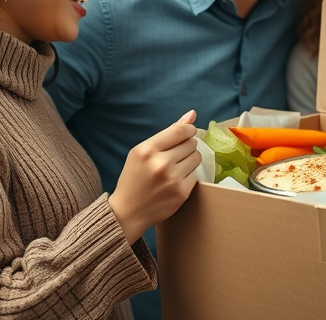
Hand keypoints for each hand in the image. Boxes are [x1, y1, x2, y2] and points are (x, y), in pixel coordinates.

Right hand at [109, 110, 201, 244]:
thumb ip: (169, 132)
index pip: (181, 130)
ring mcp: (172, 179)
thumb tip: (192, 114)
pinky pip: (196, 174)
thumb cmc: (134, 178)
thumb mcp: (142, 151)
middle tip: (176, 155)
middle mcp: (161, 163)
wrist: (128, 211)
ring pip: (197, 157)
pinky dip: (189, 175)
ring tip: (177, 166)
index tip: (188, 133)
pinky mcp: (182, 193)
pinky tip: (176, 180)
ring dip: (190, 159)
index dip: (189, 130)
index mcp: (147, 150)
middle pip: (191, 143)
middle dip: (187, 146)